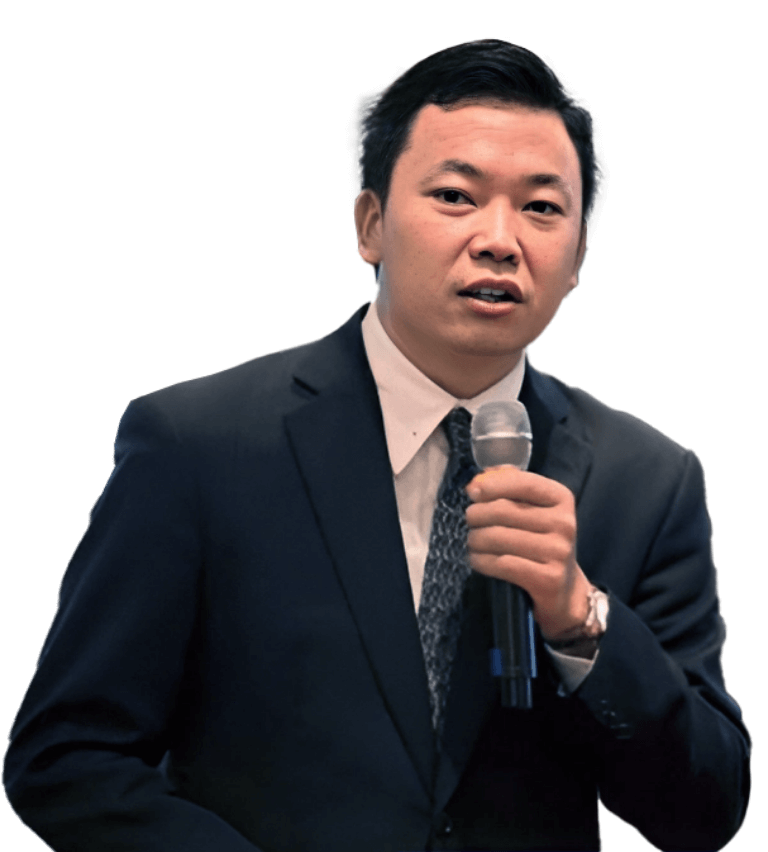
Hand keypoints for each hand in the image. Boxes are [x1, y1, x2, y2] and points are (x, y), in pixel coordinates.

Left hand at [465, 466, 592, 641]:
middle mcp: (564, 523)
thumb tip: (479, 479)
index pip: (523, 483)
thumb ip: (510, 487)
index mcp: (561, 499)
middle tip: (469, 522)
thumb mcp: (534, 510)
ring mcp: (558, 552)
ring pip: (498, 537)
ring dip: (475, 540)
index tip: (472, 492)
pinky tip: (477, 560)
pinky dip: (481, 561)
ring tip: (472, 542)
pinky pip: (502, 564)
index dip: (492, 486)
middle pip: (503, 511)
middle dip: (476, 515)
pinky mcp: (548, 578)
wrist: (564, 590)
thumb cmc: (541, 542)